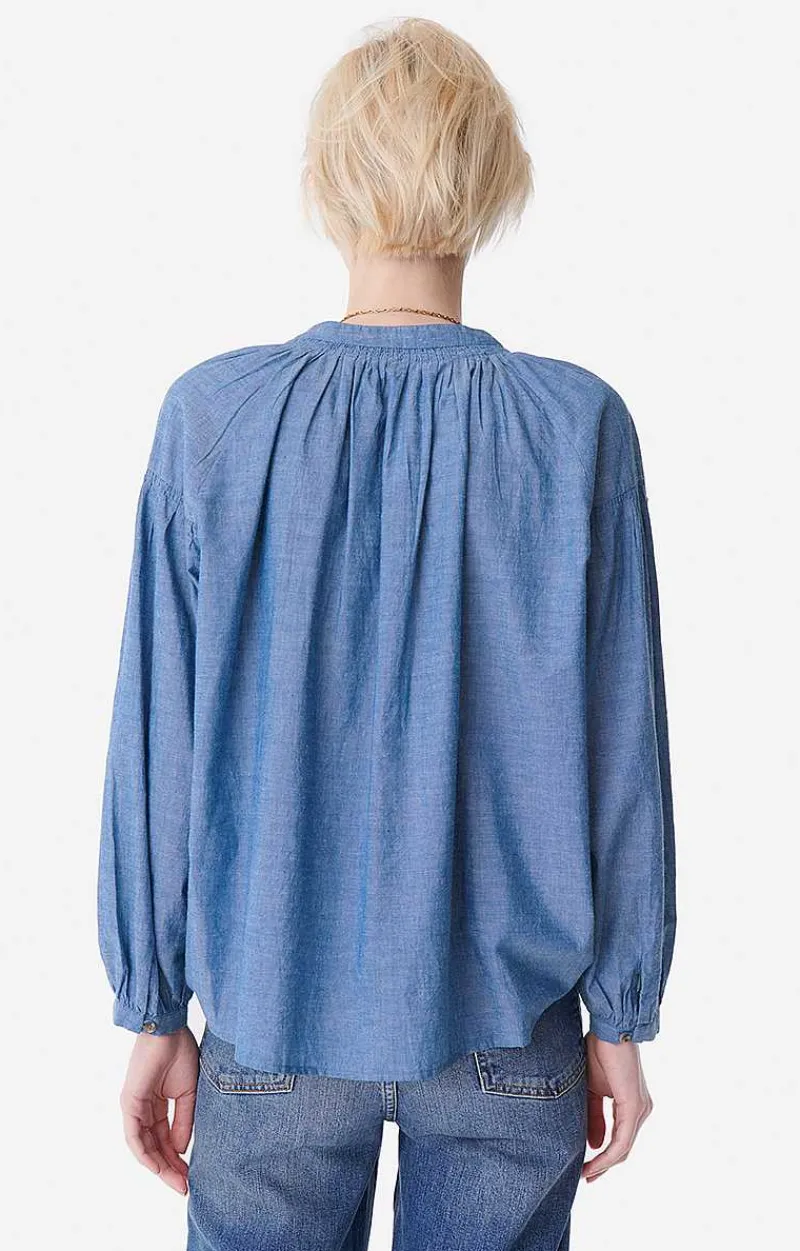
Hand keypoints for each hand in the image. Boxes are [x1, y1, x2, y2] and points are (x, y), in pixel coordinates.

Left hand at [120, 1026, 198, 1193]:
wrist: (169, 1030)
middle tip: (184, 1186)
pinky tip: (157, 1166)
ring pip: (143, 1146)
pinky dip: (145, 1153)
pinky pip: (134, 1136)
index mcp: (157, 1106)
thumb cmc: (180, 1053)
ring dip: (159, 1166)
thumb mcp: (189, 1094)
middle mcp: (143, 1110)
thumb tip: (182, 1150)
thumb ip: (184, 1122)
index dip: (178, 1159)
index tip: (191, 1176)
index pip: (166, 1140)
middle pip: (155, 1147)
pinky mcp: (129, 1104)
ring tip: (175, 1181)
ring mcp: (134, 1108)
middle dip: (169, 1168)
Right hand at [582, 1033, 652, 1182]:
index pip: (619, 1139)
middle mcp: (641, 1110)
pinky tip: (594, 1162)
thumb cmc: (600, 1052)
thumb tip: (594, 1144)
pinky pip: (622, 1141)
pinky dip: (607, 1155)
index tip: (585, 1169)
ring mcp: (640, 1110)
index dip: (603, 1157)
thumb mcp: (591, 1090)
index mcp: (632, 1105)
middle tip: (585, 1177)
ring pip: (623, 1148)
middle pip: (623, 1148)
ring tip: (586, 1173)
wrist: (609, 1029)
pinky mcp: (634, 1108)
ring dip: (604, 1164)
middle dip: (603, 1166)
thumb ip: (594, 1116)